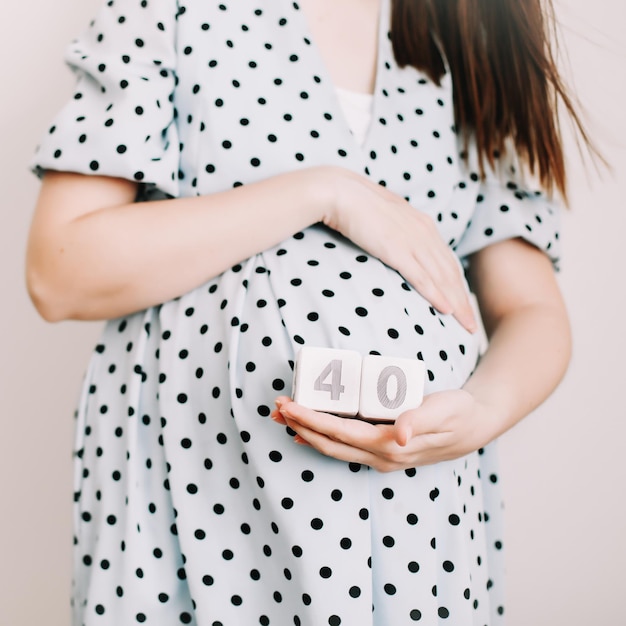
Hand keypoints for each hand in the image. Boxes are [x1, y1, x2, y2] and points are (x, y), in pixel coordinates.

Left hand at [271, 392, 498, 471]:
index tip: (289, 406)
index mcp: (390, 447)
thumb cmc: (459, 412)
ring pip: (335, 449)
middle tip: (276, 408)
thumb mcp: (444, 410)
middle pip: (331, 444)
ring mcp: (382, 458)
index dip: (312, 420)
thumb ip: (419, 420)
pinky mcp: (384, 452)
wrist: (477, 424)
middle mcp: (382, 457)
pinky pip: (346, 448)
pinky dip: (324, 437)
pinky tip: (311, 429)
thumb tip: (397, 435)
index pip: (341, 433)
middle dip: (300, 426)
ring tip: (284, 418)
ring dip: (308, 433)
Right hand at [319, 167, 476, 332]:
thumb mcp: (386, 216)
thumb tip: (396, 243)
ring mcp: (412, 242)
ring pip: (442, 279)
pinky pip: (422, 278)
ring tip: (466, 325)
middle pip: (450, 274)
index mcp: (422, 224)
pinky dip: (436, 295)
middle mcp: (424, 233)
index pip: (447, 261)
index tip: (463, 304)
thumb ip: (397, 230)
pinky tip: (447, 311)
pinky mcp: (397, 251)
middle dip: (464, 301)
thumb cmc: (357, 204)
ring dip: (457, 304)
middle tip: (471, 325)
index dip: (457, 285)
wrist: (341, 193)